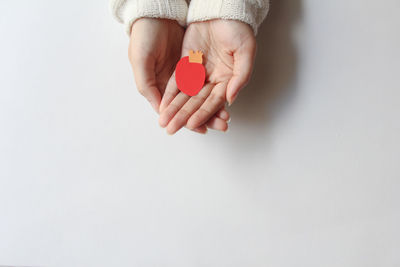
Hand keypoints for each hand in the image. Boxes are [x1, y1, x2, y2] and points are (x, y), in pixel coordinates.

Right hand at [129, 18, 227, 133]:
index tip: (202, 129)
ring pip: (200, 95)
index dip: (189, 120)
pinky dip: (214, 90)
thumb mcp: (141, 61)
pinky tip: (224, 98)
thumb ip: (147, 86)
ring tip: (225, 117)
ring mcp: (184, 73)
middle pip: (191, 105)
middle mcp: (171, 83)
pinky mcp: (193, 62)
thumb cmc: (142, 36)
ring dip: (212, 107)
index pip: (175, 110)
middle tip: (221, 126)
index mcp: (156, 86)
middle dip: (206, 117)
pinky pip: (206, 80)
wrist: (155, 13)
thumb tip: (160, 109)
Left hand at [158, 20, 255, 133]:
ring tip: (165, 122)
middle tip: (172, 129)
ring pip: (185, 95)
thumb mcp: (246, 51)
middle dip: (184, 117)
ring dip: (175, 109)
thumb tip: (231, 99)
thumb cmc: (238, 29)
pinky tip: (163, 104)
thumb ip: (241, 76)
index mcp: (227, 80)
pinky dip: (170, 93)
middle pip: (196, 102)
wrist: (222, 9)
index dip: (204, 114)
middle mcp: (212, 80)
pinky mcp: (186, 63)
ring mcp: (198, 72)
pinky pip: (177, 80)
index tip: (193, 124)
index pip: (213, 102)